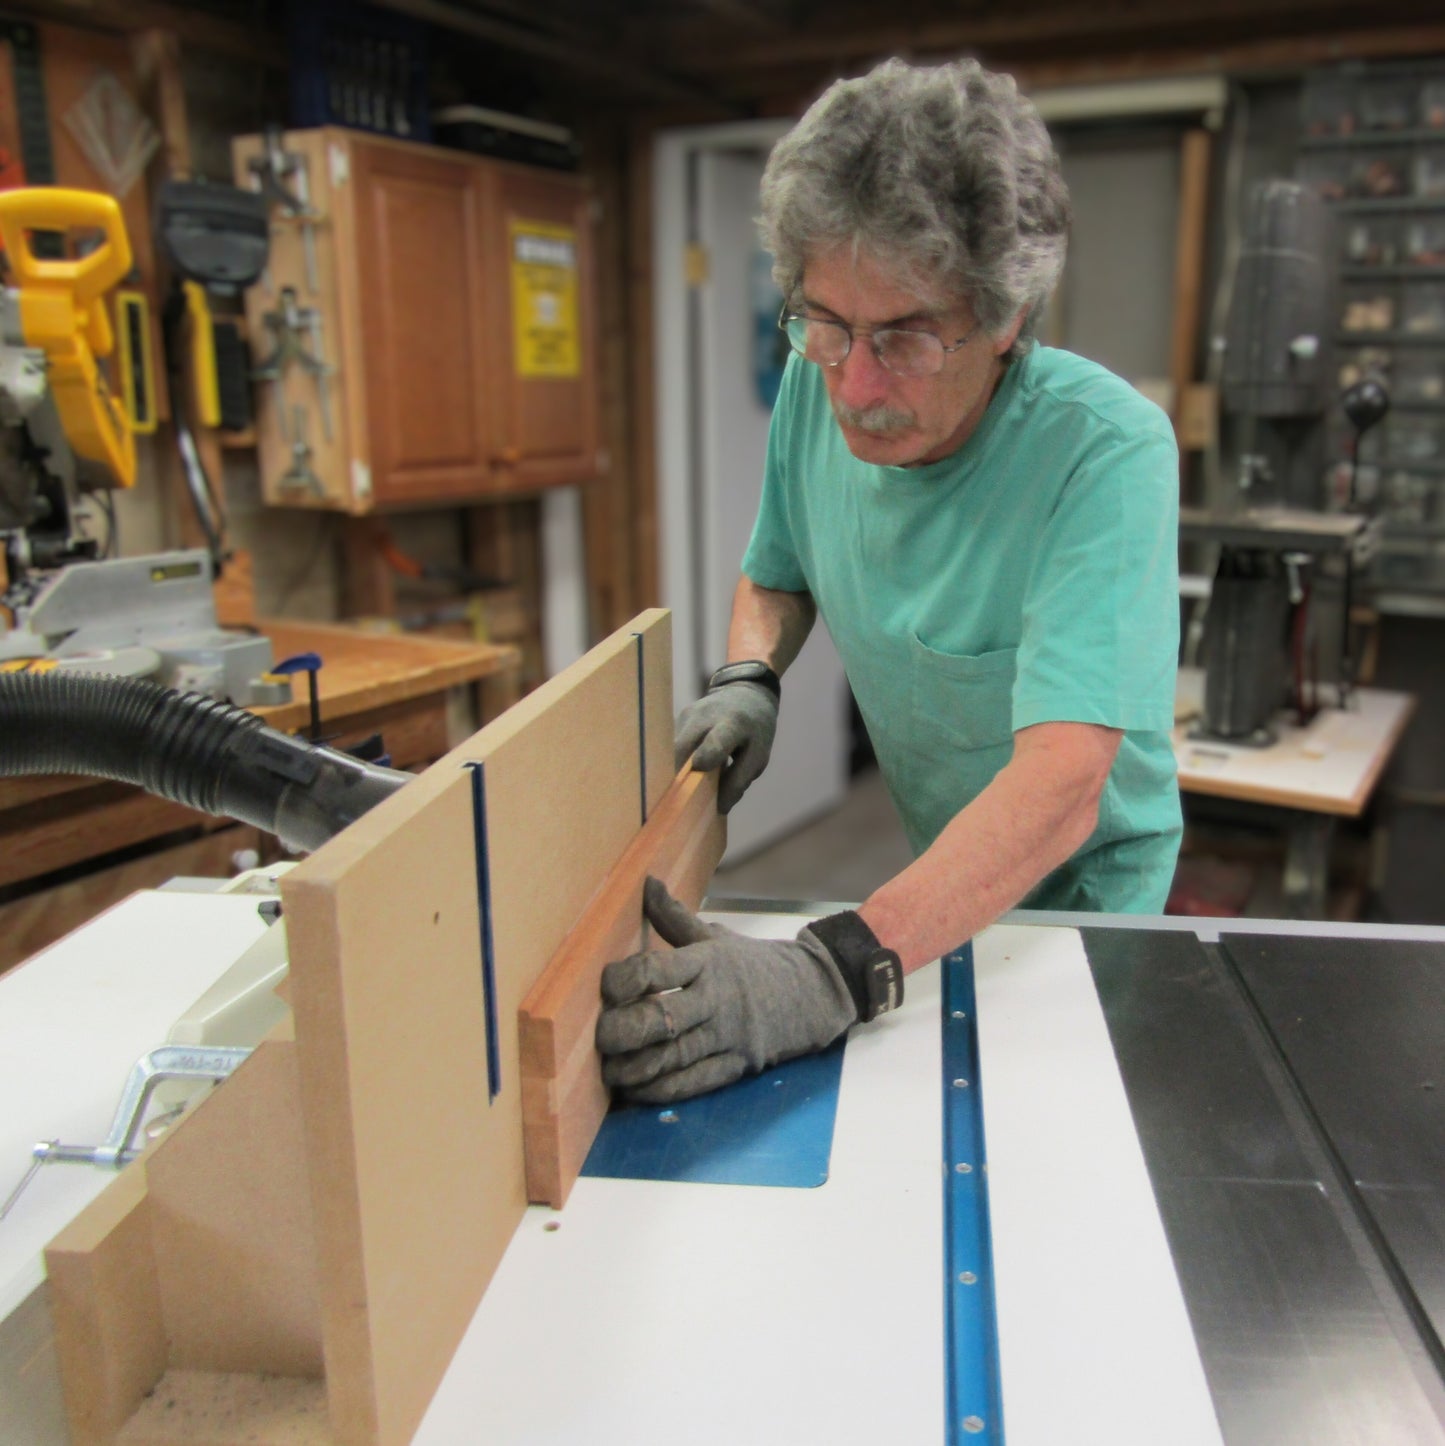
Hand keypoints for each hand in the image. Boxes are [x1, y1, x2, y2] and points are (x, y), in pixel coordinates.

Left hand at [596, 878, 856, 1103]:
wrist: (811, 994)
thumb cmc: (752, 965)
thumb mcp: (715, 937)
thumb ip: (674, 916)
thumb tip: (646, 882)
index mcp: (706, 963)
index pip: (658, 969)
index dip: (625, 979)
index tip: (604, 987)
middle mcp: (715, 1000)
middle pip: (663, 1019)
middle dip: (624, 1031)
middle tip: (598, 1037)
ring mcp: (726, 1036)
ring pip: (673, 1057)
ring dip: (634, 1067)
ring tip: (607, 1070)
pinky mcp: (735, 1066)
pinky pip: (693, 1083)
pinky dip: (660, 1091)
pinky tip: (634, 1090)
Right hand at [674, 680, 777, 813]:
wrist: (746, 693)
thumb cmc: (756, 730)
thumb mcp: (758, 755)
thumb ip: (739, 781)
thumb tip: (719, 808)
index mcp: (734, 723)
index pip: (715, 743)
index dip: (703, 763)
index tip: (697, 787)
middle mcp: (706, 715)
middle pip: (682, 749)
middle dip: (678, 777)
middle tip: (680, 802)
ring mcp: (689, 714)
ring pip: (673, 749)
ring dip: (676, 770)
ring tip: (682, 789)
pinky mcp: (679, 716)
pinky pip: (674, 744)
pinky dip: (677, 761)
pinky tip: (685, 772)